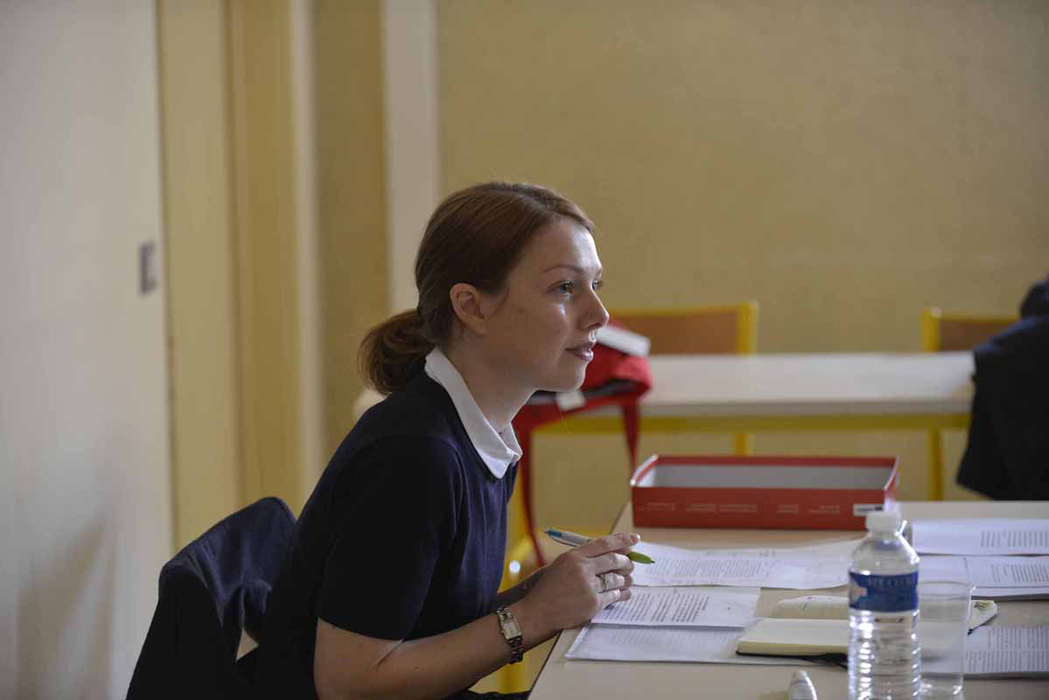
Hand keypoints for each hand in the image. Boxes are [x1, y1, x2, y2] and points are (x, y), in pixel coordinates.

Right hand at [518, 532, 638, 635]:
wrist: (539, 612)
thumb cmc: (550, 588)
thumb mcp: (562, 565)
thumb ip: (583, 558)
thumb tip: (611, 553)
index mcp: (574, 556)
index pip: (604, 543)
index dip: (622, 540)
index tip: (634, 539)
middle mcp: (582, 569)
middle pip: (614, 560)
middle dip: (626, 562)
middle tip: (630, 564)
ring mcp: (588, 587)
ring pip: (617, 579)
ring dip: (626, 579)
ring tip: (627, 579)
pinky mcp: (593, 604)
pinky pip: (614, 596)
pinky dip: (622, 594)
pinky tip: (624, 593)